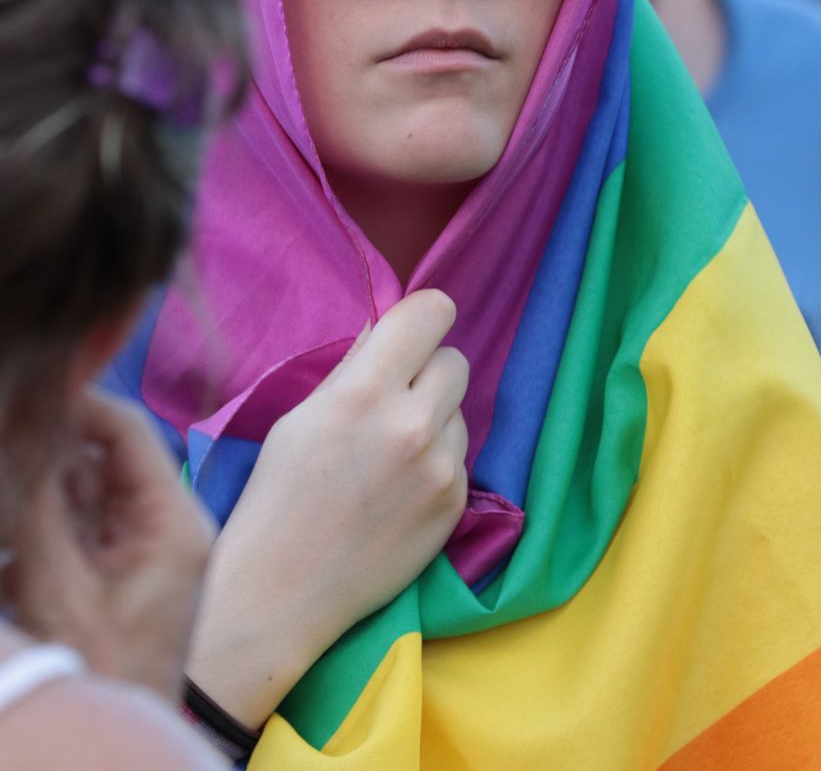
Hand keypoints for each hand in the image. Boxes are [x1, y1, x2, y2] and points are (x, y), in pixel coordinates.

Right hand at [4, 390, 213, 699]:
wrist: (116, 758)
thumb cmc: (105, 674)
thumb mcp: (59, 588)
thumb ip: (36, 509)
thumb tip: (23, 435)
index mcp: (172, 520)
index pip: (126, 431)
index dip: (74, 405)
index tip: (25, 397)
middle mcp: (165, 526)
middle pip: (100, 460)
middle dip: (46, 450)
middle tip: (10, 440)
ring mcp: (142, 551)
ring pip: (80, 493)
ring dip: (37, 489)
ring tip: (15, 499)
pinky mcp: (118, 575)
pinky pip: (74, 529)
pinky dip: (38, 527)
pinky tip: (15, 540)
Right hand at [187, 289, 468, 728]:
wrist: (280, 594)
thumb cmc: (275, 497)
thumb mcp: (301, 415)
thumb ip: (354, 368)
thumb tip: (389, 329)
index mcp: (364, 390)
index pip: (432, 312)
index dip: (422, 318)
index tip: (410, 334)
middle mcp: (412, 422)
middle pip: (455, 360)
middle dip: (427, 372)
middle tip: (394, 400)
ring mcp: (441, 467)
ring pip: (459, 411)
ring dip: (433, 420)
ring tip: (388, 457)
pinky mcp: (455, 504)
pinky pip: (459, 458)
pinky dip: (435, 464)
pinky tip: (397, 493)